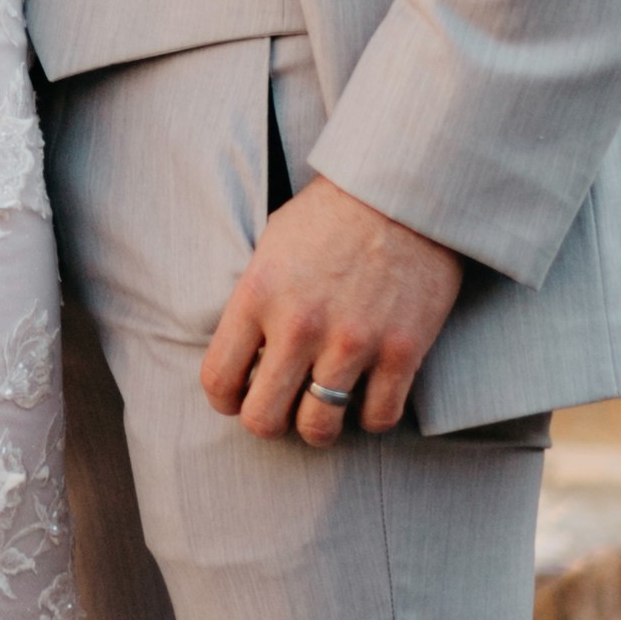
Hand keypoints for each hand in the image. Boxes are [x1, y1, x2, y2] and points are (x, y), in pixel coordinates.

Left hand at [200, 176, 461, 445]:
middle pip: (263, 418)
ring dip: (318, 426)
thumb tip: (244, 356)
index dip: (224, 400)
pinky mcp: (402, 351)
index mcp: (258, 295)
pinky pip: (378, 418)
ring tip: (322, 409)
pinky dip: (371, 418)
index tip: (237, 398)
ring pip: (319, 427)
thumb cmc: (330, 216)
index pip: (218, 379)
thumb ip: (254, 302)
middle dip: (267, 423)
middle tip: (280, 410)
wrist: (402, 192)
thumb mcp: (270, 247)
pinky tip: (367, 398)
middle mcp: (300, 325)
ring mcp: (353, 341)